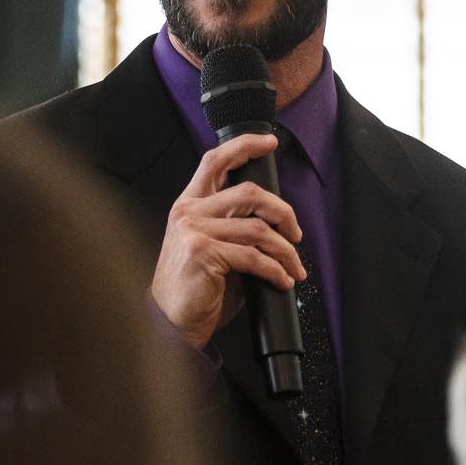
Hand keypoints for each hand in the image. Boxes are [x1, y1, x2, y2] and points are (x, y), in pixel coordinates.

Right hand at [150, 133, 304, 350]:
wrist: (170, 323)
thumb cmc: (194, 288)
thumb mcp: (210, 248)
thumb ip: (232, 228)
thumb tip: (275, 223)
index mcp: (189, 205)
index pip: (215, 161)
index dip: (244, 145)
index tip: (269, 141)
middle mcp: (189, 213)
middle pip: (250, 193)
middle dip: (283, 213)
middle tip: (295, 234)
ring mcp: (194, 231)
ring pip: (258, 228)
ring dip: (285, 250)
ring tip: (293, 267)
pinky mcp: (204, 253)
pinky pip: (254, 257)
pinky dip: (276, 270)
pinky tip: (282, 280)